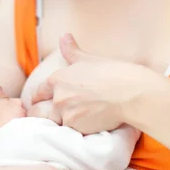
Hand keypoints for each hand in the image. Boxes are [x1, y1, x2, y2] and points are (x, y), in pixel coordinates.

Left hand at [33, 34, 156, 133]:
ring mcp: (66, 114)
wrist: (131, 93)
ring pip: (56, 123)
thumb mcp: (89, 59)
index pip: (38, 92)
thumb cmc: (112, 72)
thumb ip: (72, 50)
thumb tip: (64, 36)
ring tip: (73, 122)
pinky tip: (86, 126)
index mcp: (57, 79)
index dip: (39, 97)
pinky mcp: (78, 128)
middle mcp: (58, 97)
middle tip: (55, 116)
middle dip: (45, 113)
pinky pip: (71, 133)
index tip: (41, 102)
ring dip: (62, 123)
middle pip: (40, 111)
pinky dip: (76, 131)